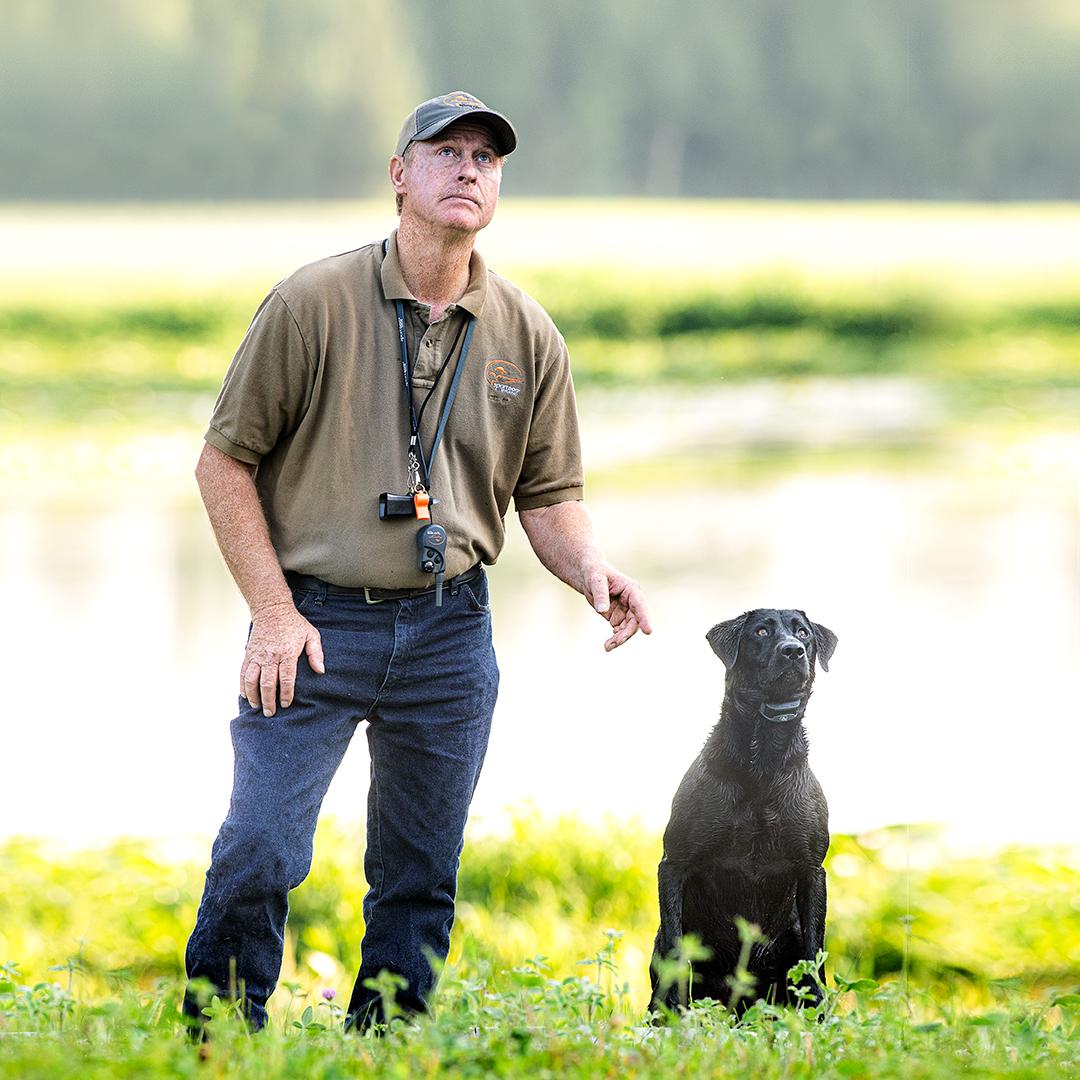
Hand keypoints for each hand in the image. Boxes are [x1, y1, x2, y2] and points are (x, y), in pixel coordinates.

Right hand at [241, 601, 324, 715]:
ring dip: (253, 696)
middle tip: (271, 713)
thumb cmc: (294, 624)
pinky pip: (242, 673)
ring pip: (251, 680)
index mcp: (287, 653)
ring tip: (257, 707)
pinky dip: (242, 686)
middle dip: (268, 701)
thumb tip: (320, 671)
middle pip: (267, 683)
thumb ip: (316, 653)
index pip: (286, 678)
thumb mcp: (311, 634)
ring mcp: (257, 655)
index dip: (286, 694)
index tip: (286, 704)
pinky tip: (246, 696)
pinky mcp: (248, 654)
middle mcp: (270, 656)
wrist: (271, 610)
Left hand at [582, 564, 651, 651]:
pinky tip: (608, 644)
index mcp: (631, 590)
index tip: (648, 631)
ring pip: (628, 628)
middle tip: (614, 643)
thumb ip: (600, 594)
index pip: (640, 606)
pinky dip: (615, 638)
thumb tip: (602, 610)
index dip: (644, 618)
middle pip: (634, 621)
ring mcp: (626, 610)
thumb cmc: (595, 573)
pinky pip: (620, 630)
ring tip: (607, 646)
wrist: (588, 575)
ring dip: (620, 638)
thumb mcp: (596, 580)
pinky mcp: (618, 617)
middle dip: (626, 634)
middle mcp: (632, 602)